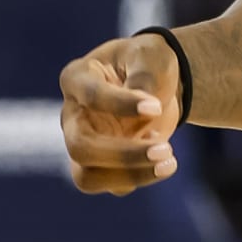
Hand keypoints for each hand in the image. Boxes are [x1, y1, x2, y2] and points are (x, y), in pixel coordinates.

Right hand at [59, 33, 182, 194]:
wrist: (157, 83)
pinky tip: (164, 159)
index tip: (155, 107)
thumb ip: (146, 77)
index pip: (90, 97)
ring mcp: (82, 144)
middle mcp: (72, 116)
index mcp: (77, 79)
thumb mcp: (152, 56)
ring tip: (169, 162)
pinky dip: (142, 177)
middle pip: (80, 147)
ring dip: (130, 175)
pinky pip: (114, 185)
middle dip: (123, 154)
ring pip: (87, 176)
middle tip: (166, 149)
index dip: (121, 105)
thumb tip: (145, 115)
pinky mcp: (101, 166)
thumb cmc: (148, 63)